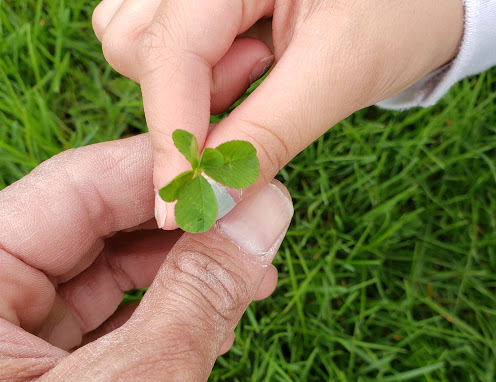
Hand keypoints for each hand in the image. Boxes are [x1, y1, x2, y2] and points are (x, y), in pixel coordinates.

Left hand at [0, 134, 291, 381]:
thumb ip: (203, 292)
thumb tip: (264, 211)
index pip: (74, 189)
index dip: (164, 173)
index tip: (238, 167)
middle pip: (97, 225)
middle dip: (184, 221)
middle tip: (258, 216)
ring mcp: (16, 345)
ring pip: (115, 270)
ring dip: (189, 266)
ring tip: (253, 267)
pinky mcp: (55, 379)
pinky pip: (122, 318)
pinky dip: (177, 310)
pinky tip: (220, 310)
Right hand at [92, 0, 463, 228]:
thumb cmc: (401, 12)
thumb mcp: (341, 72)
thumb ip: (267, 136)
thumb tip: (208, 201)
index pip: (168, 53)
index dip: (172, 138)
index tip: (177, 209)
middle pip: (134, 48)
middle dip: (191, 96)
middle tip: (263, 77)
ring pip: (133, 47)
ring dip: (190, 84)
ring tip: (260, 64)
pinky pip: (154, 46)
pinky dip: (189, 75)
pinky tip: (240, 59)